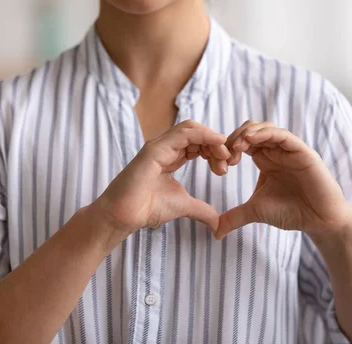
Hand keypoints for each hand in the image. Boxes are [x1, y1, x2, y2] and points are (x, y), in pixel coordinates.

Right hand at [93, 120, 230, 237]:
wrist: (124, 216)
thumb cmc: (146, 208)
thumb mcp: (184, 206)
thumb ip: (201, 210)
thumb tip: (217, 223)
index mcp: (171, 156)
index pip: (198, 143)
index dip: (215, 150)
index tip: (225, 168)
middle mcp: (165, 148)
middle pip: (197, 133)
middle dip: (216, 144)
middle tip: (227, 162)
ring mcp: (159, 146)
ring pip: (191, 128)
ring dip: (212, 139)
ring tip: (224, 155)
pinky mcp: (155, 148)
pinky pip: (183, 133)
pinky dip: (204, 135)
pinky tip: (217, 144)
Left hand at [215, 120, 351, 239]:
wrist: (319, 221)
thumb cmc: (292, 212)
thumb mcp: (256, 211)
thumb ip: (235, 217)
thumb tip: (215, 233)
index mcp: (264, 159)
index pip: (241, 142)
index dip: (227, 149)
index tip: (219, 166)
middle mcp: (276, 150)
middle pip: (250, 130)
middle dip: (233, 139)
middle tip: (225, 156)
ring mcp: (289, 149)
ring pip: (265, 128)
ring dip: (247, 133)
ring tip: (236, 147)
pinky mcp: (302, 151)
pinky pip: (283, 135)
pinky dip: (266, 133)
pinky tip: (251, 140)